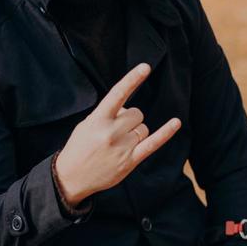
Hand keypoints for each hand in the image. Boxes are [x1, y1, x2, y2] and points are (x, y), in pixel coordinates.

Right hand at [54, 63, 180, 204]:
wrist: (71, 178)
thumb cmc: (79, 148)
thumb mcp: (86, 125)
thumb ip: (107, 114)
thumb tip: (129, 110)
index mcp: (98, 120)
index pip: (118, 94)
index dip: (132, 79)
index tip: (145, 67)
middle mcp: (111, 132)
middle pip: (136, 114)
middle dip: (130, 119)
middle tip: (116, 131)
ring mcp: (122, 147)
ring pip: (143, 128)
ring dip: (136, 132)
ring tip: (120, 143)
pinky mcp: (130, 161)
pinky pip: (153, 143)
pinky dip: (166, 132)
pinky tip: (176, 123)